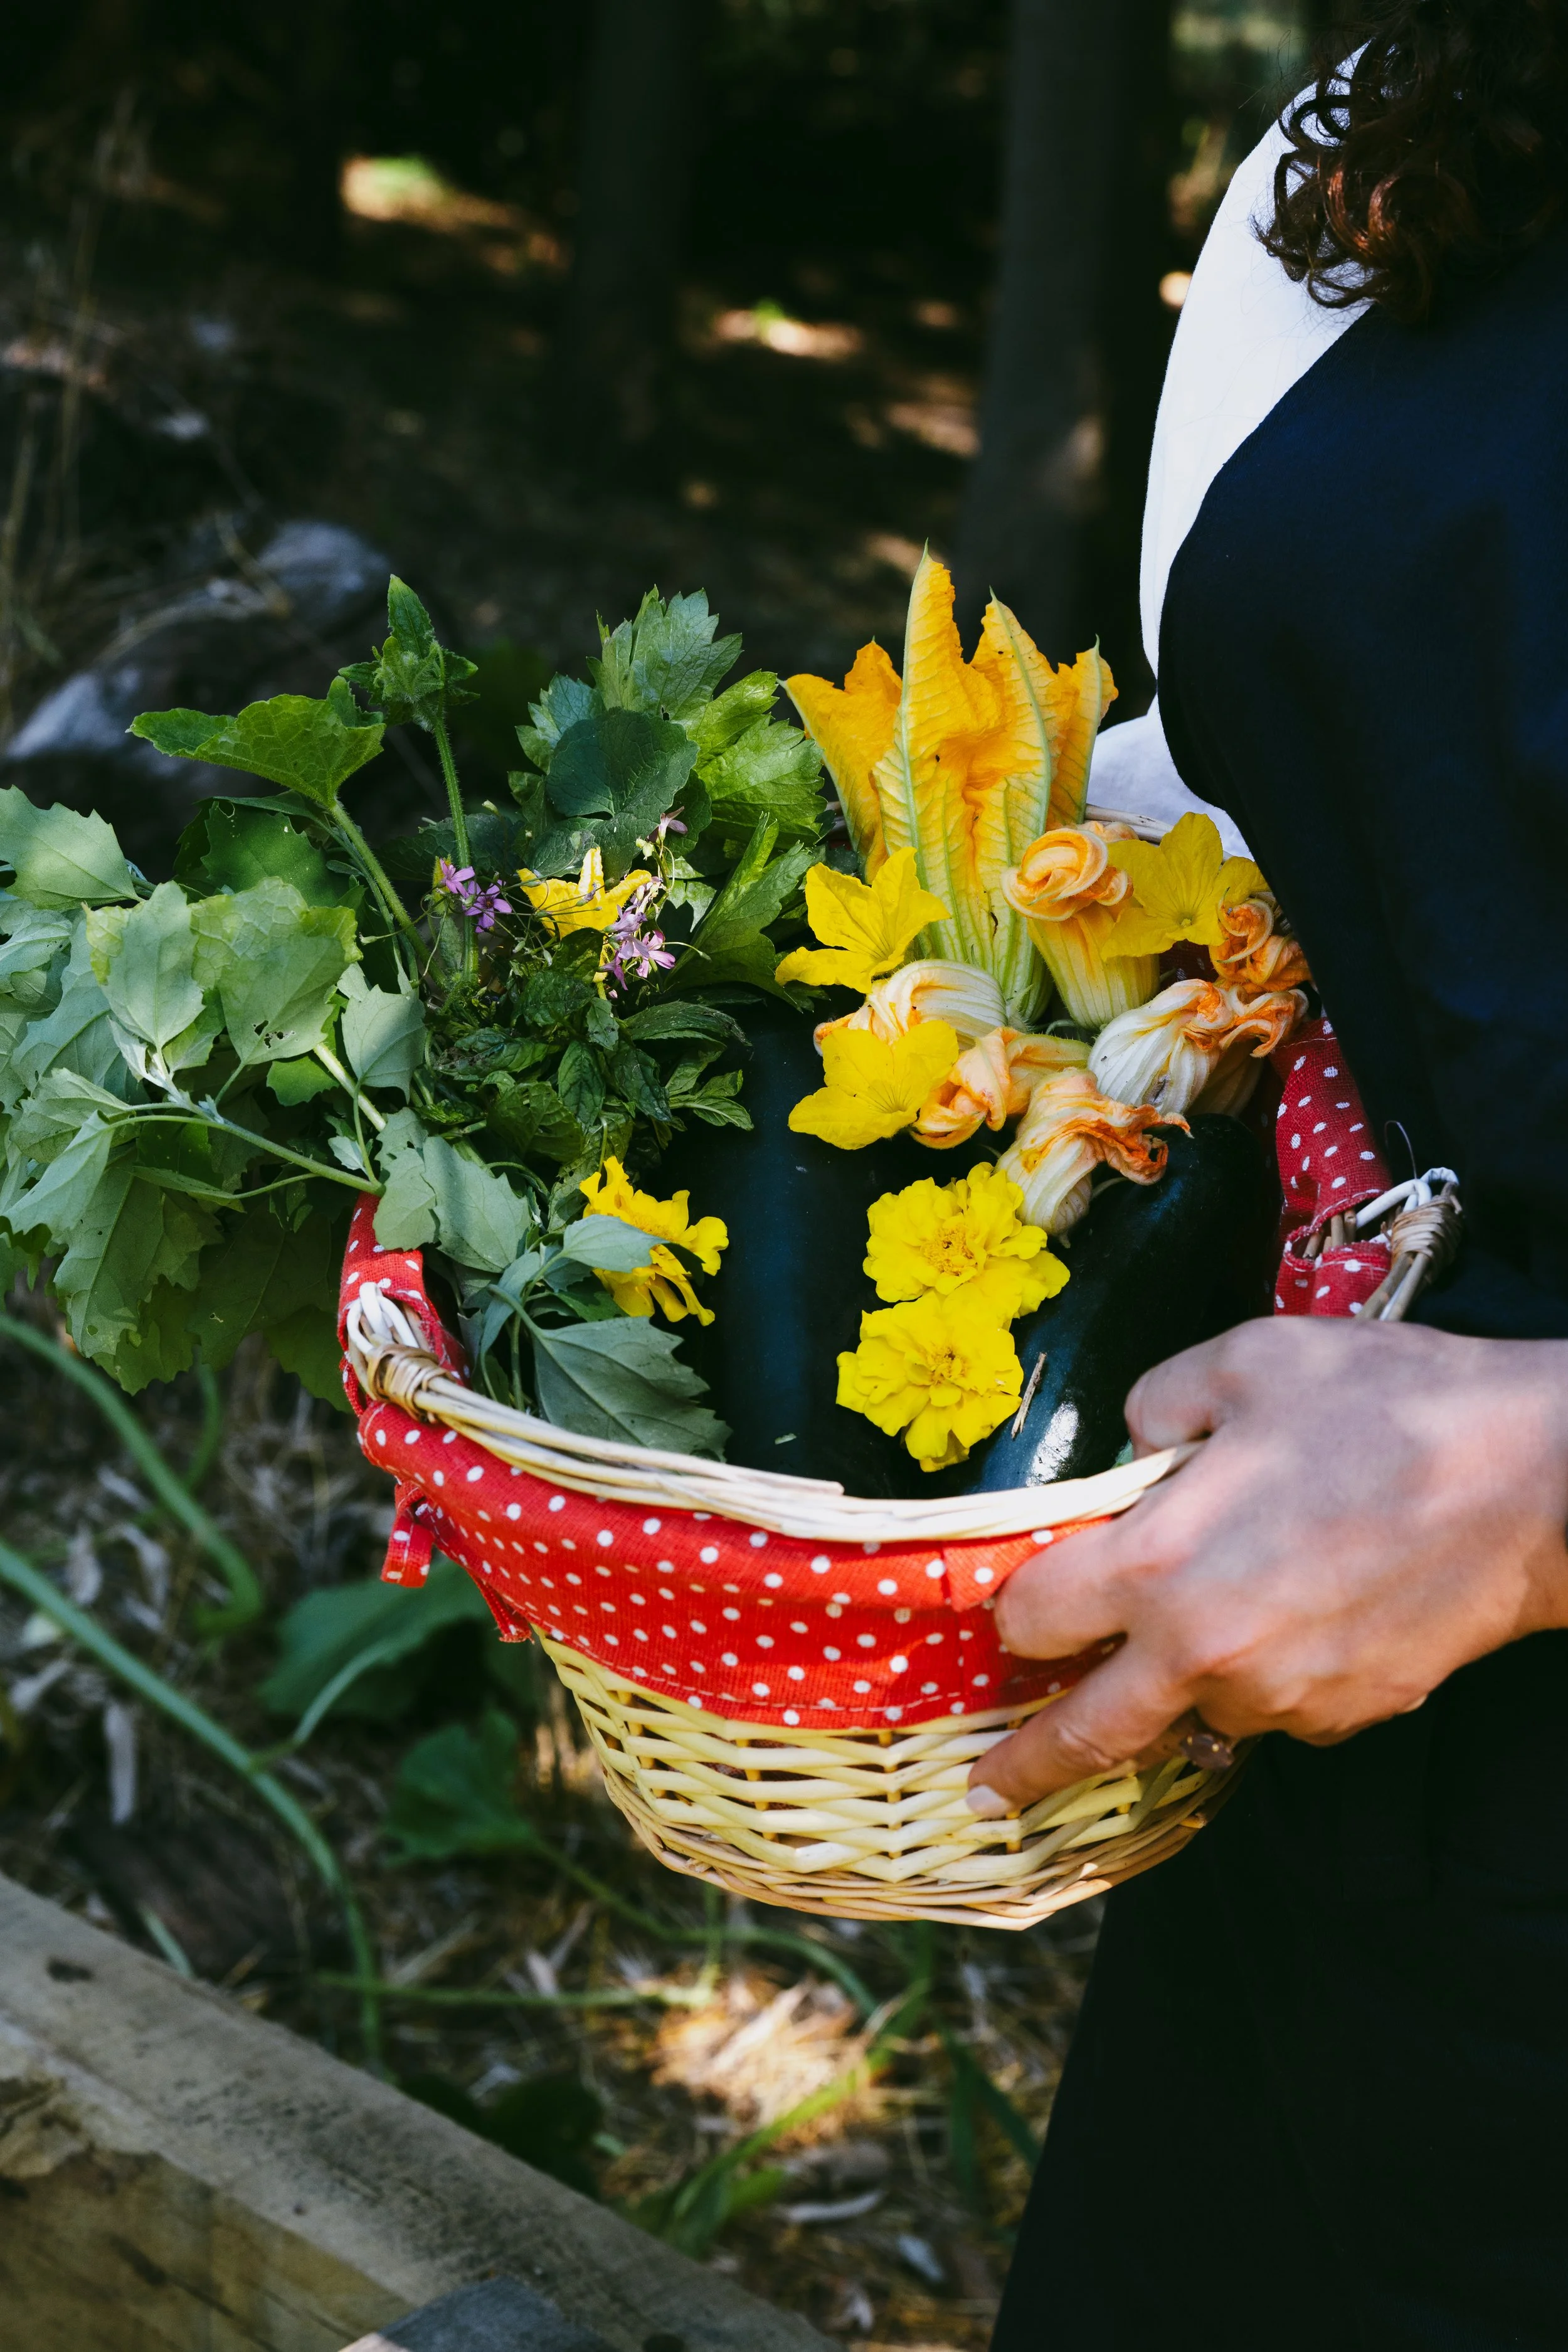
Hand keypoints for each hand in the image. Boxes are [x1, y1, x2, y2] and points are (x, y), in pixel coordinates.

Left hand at [966, 1317, 1567, 1814]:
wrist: (1535, 1481)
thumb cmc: (1388, 1405)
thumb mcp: (1245, 1362)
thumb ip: (1156, 1403)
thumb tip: (1133, 1448)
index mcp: (1158, 1564)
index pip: (1033, 1616)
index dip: (1012, 1607)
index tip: (1007, 1613)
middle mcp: (1205, 1651)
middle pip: (1088, 1732)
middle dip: (1029, 1763)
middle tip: (991, 1789)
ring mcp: (1280, 1696)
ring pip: (1192, 1713)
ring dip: (1177, 1682)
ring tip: (1212, 1613)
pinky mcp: (1344, 1714)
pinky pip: (1272, 1708)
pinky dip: (1261, 1675)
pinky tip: (1296, 1609)